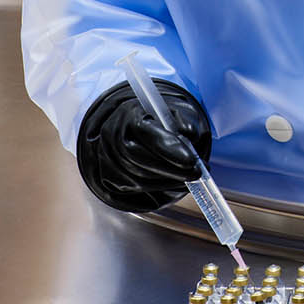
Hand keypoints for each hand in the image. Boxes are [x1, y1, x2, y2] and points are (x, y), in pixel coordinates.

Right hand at [74, 79, 213, 212]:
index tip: (191, 160)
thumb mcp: (176, 111)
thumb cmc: (159, 121)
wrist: (135, 131)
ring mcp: (107, 161)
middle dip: (171, 169)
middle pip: (138, 158)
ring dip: (167, 182)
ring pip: (137, 179)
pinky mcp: (109, 181)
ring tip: (189, 177)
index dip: (168, 148)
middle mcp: (112, 137)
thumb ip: (185, 119)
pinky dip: (158, 190)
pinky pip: (133, 192)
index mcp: (128, 114)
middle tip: (196, 173)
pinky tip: (173, 183)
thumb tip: (190, 133)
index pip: (145, 131)